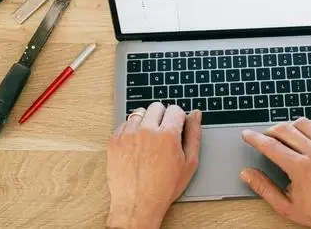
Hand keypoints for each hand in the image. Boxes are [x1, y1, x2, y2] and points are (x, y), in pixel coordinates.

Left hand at [106, 103, 201, 228]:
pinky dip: (131, 130)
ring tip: (148, 139)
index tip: (176, 126)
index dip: (178, 118)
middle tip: (163, 133)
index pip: (175, 109)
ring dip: (145, 121)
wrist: (138, 204)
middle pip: (156, 107)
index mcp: (168, 135)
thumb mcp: (189, 163)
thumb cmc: (164, 187)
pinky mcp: (114, 141)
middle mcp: (146, 131)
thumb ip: (194, 135)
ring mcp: (128, 135)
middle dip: (162, 116)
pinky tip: (136, 144)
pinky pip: (124, 124)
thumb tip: (195, 115)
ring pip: (139, 113)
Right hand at [240, 118, 310, 228]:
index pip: (270, 145)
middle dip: (270, 131)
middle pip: (285, 130)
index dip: (255, 138)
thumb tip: (248, 175)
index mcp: (299, 168)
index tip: (247, 135)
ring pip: (305, 123)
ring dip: (291, 125)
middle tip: (265, 136)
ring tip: (286, 133)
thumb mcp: (287, 207)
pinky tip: (310, 130)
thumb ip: (264, 188)